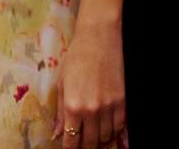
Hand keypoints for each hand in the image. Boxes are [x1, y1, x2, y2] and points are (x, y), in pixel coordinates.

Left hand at [54, 17, 125, 147]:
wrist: (98, 39)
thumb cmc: (76, 58)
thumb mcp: (62, 83)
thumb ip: (60, 111)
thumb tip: (57, 134)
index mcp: (73, 106)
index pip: (72, 139)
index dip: (70, 147)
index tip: (69, 148)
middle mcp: (91, 111)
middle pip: (91, 143)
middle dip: (85, 147)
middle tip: (82, 145)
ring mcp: (109, 108)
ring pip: (106, 138)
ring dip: (99, 142)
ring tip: (94, 139)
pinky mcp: (122, 103)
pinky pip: (119, 128)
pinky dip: (113, 133)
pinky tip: (108, 132)